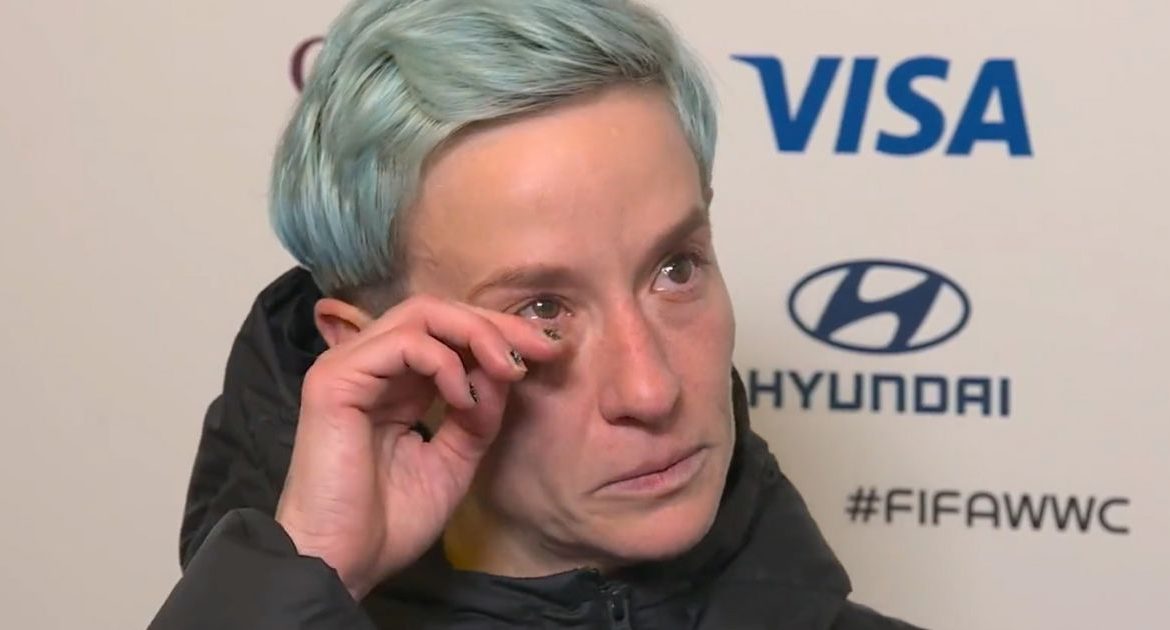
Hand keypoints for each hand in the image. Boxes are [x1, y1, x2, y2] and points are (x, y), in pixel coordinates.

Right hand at [274, 295, 561, 598]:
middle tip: (540, 348)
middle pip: (436, 312)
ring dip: (476, 335)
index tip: (548, 352)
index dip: (499, 334)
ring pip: (420, 314)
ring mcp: (348, 367)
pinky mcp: (334, 379)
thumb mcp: (454, 461)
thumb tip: (506, 372)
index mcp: (395, 383)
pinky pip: (401, 344)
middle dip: (495, 325)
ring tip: (508, 369)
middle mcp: (370, 365)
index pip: (447, 333)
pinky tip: (462, 397)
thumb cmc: (388, 522)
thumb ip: (478, 415)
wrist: (341, 564)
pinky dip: (443, 361)